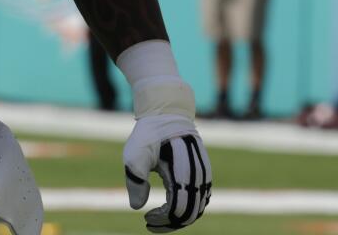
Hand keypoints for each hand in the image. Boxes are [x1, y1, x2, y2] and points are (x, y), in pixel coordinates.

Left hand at [124, 115, 211, 230]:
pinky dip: (188, 208)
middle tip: (150, 222)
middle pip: (191, 213)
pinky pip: (201, 198)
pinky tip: (170, 207)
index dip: (163, 220)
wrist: (166, 114)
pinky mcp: (203, 173)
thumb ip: (135, 181)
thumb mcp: (134, 155)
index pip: (178, 209)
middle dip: (170, 223)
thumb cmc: (148, 134)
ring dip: (179, 217)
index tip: (146, 219)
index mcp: (182, 173)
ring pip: (198, 208)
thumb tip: (137, 207)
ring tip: (158, 216)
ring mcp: (203, 175)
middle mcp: (198, 176)